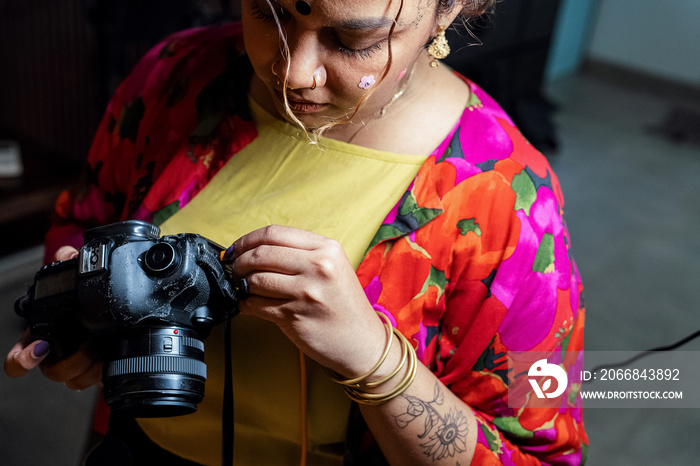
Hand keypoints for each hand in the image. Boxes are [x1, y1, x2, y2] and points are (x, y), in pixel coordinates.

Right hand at [3, 245, 102, 389]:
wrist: (111, 318)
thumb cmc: (82, 302)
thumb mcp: (77, 279)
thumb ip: (69, 262)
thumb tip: (67, 253)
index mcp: (43, 336)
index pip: (18, 358)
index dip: (22, 359)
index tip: (41, 348)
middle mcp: (54, 356)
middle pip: (52, 371)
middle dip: (73, 360)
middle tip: (91, 342)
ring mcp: (74, 367)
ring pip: (73, 380)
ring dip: (91, 367)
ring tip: (106, 348)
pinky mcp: (93, 373)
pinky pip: (93, 382)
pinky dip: (104, 371)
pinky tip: (114, 356)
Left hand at [227, 225, 388, 377]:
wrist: (363, 342)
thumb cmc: (345, 306)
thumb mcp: (334, 267)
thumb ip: (301, 254)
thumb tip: (257, 250)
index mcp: (327, 248)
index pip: (275, 233)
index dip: (248, 240)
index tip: (237, 248)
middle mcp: (319, 266)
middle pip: (261, 254)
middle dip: (240, 262)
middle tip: (234, 268)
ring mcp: (306, 292)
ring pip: (255, 280)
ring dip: (241, 285)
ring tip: (243, 288)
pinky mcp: (295, 316)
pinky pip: (256, 305)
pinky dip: (246, 304)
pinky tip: (249, 304)